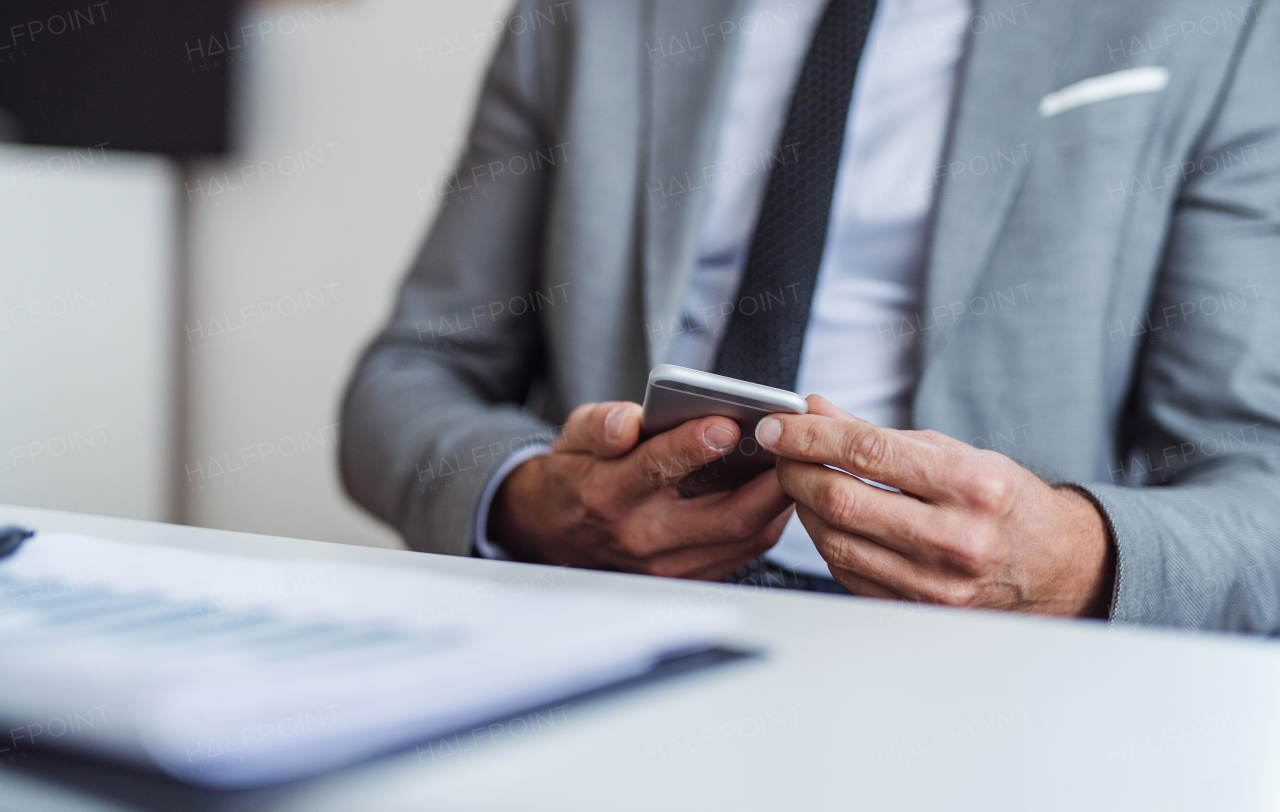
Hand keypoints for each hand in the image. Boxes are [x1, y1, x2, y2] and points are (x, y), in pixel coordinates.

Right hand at [489, 401, 793, 579]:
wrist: (562, 530)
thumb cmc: (580, 475)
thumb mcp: (575, 437)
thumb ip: (601, 425)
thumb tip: (627, 422)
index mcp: (609, 494)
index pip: (656, 469)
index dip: (693, 446)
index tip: (727, 423)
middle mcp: (641, 536)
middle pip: (721, 517)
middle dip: (767, 484)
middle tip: (793, 450)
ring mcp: (669, 564)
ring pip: (743, 539)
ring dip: (776, 503)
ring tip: (796, 465)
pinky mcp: (689, 576)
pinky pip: (743, 551)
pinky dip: (767, 521)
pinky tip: (777, 491)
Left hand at [756, 396, 1112, 616]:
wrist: (1054, 566)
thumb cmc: (1003, 501)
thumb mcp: (953, 451)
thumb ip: (877, 432)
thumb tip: (815, 410)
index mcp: (971, 484)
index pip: (868, 451)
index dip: (810, 435)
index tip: (778, 426)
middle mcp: (955, 537)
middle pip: (841, 500)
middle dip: (795, 471)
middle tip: (783, 453)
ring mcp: (935, 582)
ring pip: (834, 540)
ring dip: (804, 506)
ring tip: (807, 482)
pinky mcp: (916, 609)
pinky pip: (846, 571)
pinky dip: (827, 539)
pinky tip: (832, 519)